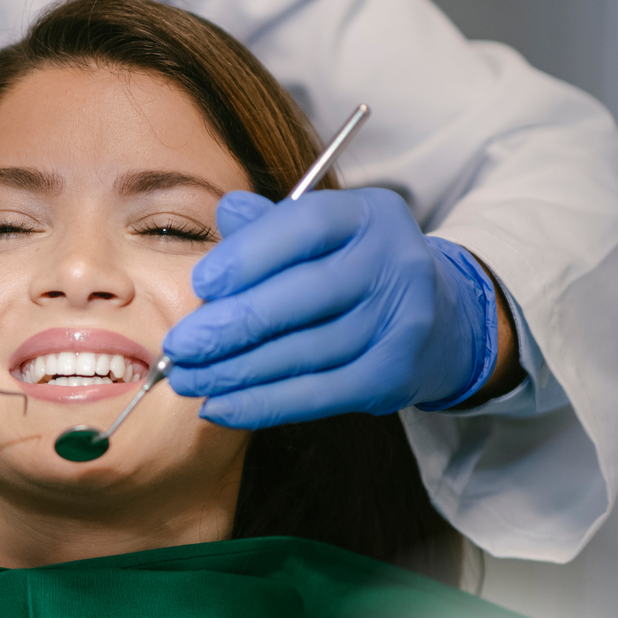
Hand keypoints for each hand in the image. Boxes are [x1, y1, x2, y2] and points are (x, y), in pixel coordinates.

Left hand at [162, 188, 499, 428]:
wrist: (439, 317)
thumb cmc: (352, 268)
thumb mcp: (319, 233)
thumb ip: (270, 225)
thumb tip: (226, 211)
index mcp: (367, 214)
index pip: (306, 226)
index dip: (249, 255)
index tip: (201, 283)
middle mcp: (393, 262)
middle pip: (303, 296)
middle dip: (231, 324)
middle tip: (178, 346)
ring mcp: (401, 321)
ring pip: (306, 351)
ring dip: (236, 371)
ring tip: (188, 379)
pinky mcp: (395, 374)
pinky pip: (319, 394)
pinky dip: (263, 404)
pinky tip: (219, 406)